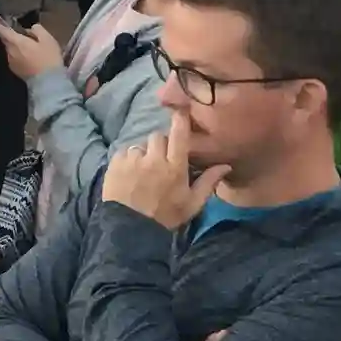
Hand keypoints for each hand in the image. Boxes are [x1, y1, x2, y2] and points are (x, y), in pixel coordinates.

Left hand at [0, 18, 63, 80]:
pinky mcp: (15, 71)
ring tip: (28, 48)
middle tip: (20, 34)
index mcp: (16, 42)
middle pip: (6, 40)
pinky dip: (18, 56)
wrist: (48, 82)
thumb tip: (30, 29)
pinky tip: (28, 58)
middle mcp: (10, 51)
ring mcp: (11, 62)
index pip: (2, 30)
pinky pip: (14, 58)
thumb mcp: (48, 39)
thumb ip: (37, 30)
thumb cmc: (48, 58)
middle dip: (10, 36)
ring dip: (15, 47)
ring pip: (10, 50)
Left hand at [103, 114, 229, 229]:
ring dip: (144, 154)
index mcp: (174, 167)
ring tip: (144, 172)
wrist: (131, 229)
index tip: (181, 111)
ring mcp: (132, 159)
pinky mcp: (115, 162)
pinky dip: (129, 160)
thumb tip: (226, 165)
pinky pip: (125, 152)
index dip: (180, 120)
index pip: (179, 135)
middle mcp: (153, 159)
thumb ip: (209, 182)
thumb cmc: (166, 216)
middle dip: (161, 146)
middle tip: (161, 162)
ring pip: (141, 145)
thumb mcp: (192, 203)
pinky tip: (130, 175)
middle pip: (158, 137)